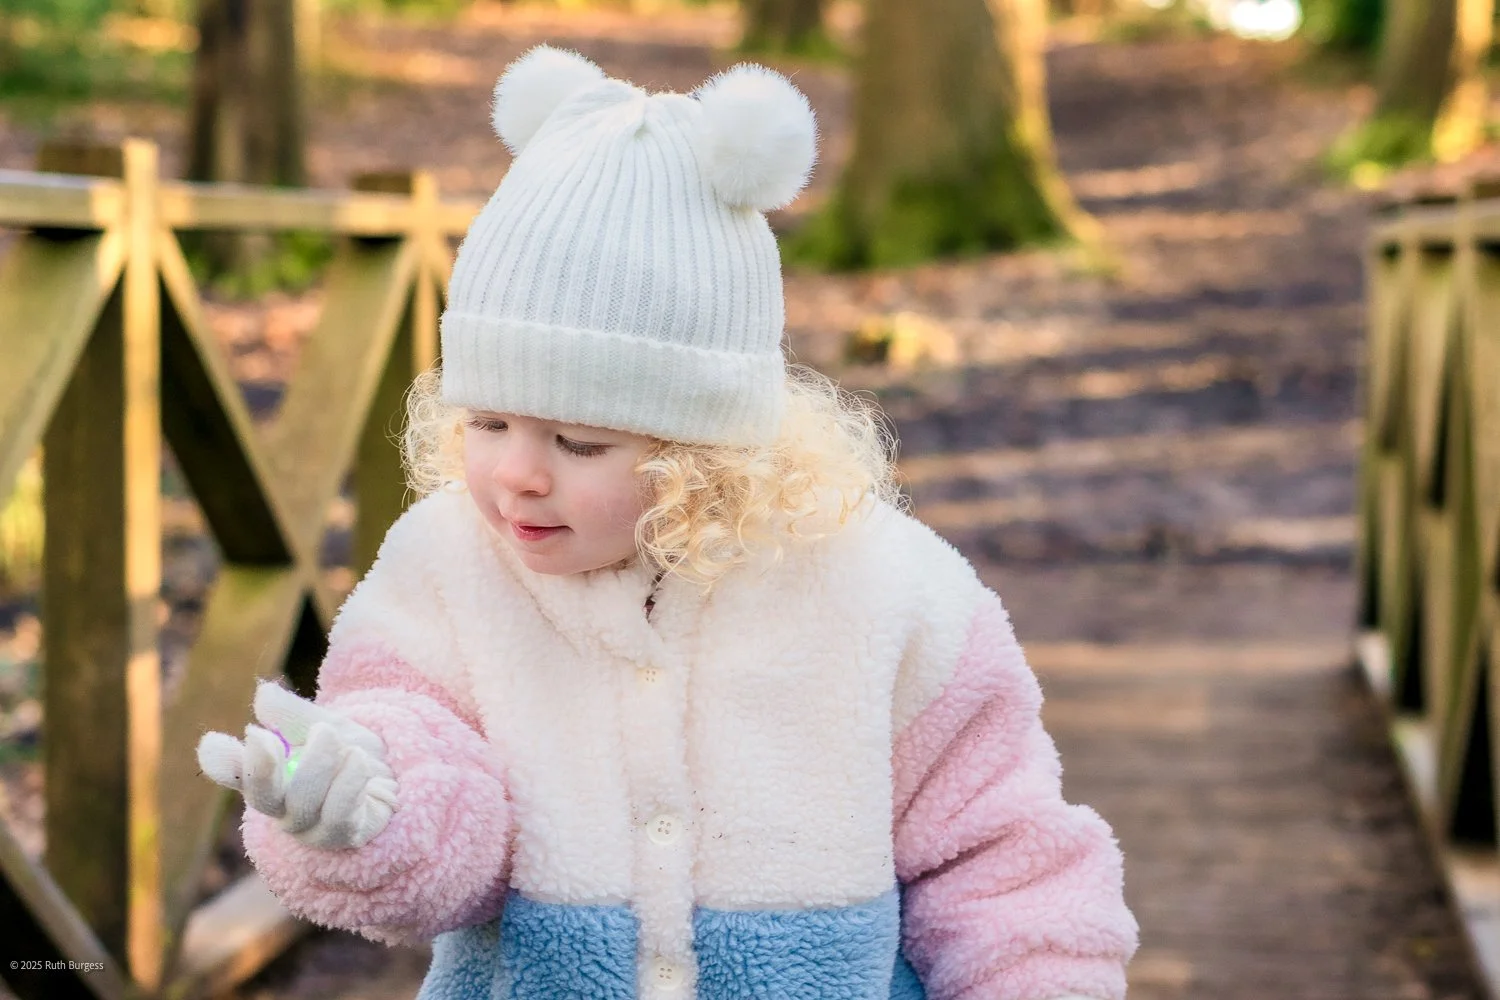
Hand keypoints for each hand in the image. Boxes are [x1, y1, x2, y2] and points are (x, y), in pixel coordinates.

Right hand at [197, 682, 398, 848]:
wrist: (396, 773)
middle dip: (285, 763)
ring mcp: (310, 829)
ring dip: (328, 766)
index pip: (236, 774)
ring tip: (349, 748)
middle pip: (264, 796)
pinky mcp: (342, 837)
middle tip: (323, 730)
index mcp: (270, 778)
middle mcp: (282, 810)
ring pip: (302, 804)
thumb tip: (263, 693)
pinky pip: (338, 815)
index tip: (214, 740)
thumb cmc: (350, 752)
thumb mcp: (324, 724)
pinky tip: (359, 763)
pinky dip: (350, 782)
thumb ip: (293, 714)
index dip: (223, 762)